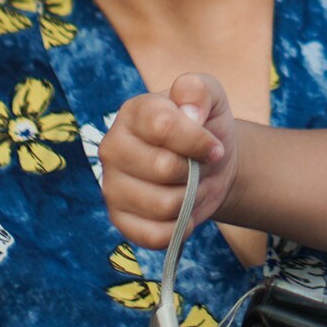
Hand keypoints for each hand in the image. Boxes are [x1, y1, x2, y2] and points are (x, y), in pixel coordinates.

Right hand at [100, 72, 237, 248]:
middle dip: (196, 171)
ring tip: (193, 185)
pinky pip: (156, 236)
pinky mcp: (119, 220)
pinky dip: (181, 227)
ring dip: (192, 198)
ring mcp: (111, 186)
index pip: (162, 126)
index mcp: (133, 112)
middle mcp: (113, 148)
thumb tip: (190, 114)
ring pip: (163, 205)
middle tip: (201, 165)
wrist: (209, 163)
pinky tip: (184, 211)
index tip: (214, 145)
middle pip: (164, 168)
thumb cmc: (206, 124)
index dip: (197, 140)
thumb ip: (199, 90)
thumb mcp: (211, 94)